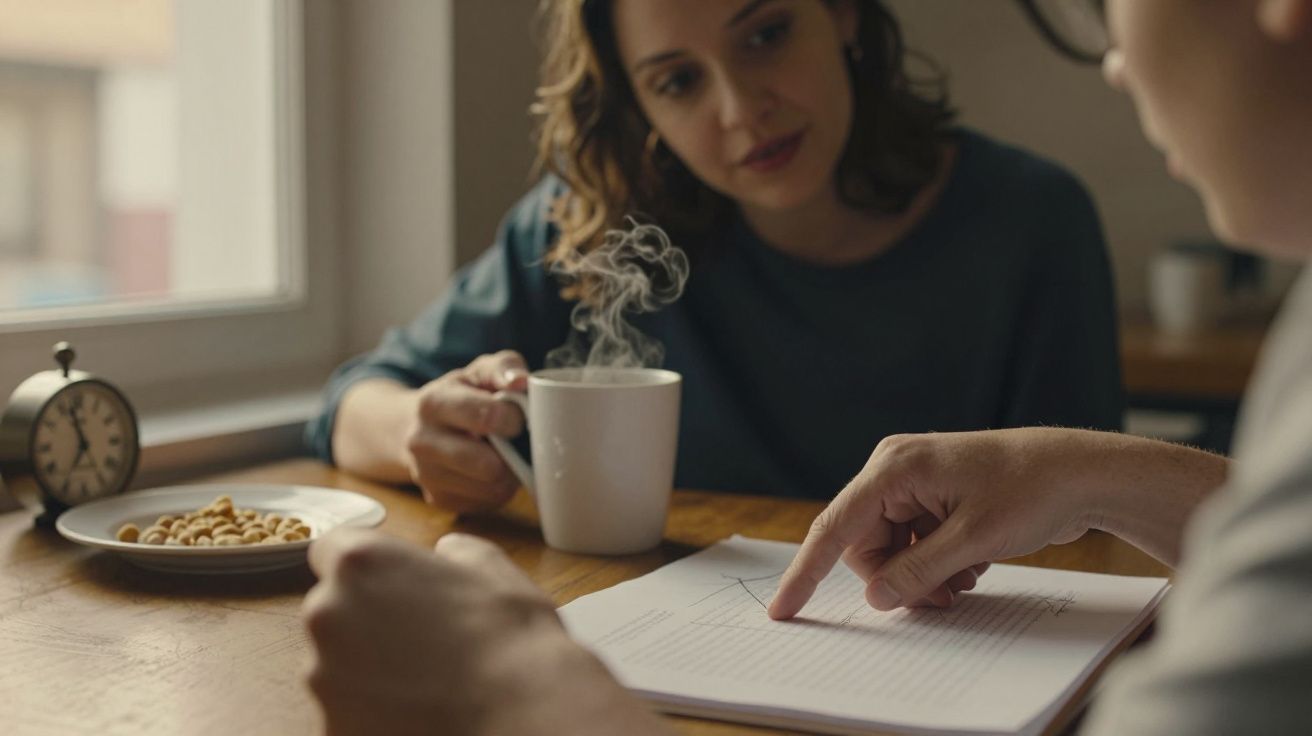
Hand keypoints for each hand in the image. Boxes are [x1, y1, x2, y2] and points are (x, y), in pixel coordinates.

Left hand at [303, 529, 663, 735]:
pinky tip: (418, 707)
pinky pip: (346, 707)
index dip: (363, 566)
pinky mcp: (332, 724)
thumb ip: (454, 551)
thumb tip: (446, 555)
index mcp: (361, 563)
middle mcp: (328, 614)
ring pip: (335, 662)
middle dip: (366, 618)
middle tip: (420, 634)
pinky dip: (372, 707)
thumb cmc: (510, 640)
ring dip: (367, 665)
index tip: (387, 580)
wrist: (518, 715)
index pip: (330, 548)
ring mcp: (323, 676)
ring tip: (424, 678)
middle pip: (332, 608)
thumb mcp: (492, 568)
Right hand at [402, 351, 528, 511]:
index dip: (515, 419)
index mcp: (433, 403)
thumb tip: (520, 381)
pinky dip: (499, 488)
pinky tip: (492, 470)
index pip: (487, 417)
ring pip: (492, 489)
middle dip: (513, 454)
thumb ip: (504, 367)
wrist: (416, 426)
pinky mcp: (438, 499)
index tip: (520, 417)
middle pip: (488, 466)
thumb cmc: (460, 395)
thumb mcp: (479, 371)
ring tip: (505, 454)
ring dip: (510, 474)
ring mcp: (427, 476)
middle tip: (515, 441)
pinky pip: (488, 503)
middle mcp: (422, 443)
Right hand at [769, 429, 1101, 618]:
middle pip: (865, 546)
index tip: (783, 609)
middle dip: (896, 579)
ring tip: (963, 581)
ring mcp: (915, 485)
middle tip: (940, 599)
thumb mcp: (973, 540)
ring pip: (891, 551)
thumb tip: (877, 597)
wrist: (1081, 472)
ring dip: (921, 576)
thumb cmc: (1031, 489)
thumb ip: (919, 571)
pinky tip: (970, 566)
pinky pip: (914, 545)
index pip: (835, 526)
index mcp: (894, 468)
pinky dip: (936, 565)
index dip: (806, 571)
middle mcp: (896, 471)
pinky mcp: (934, 499)